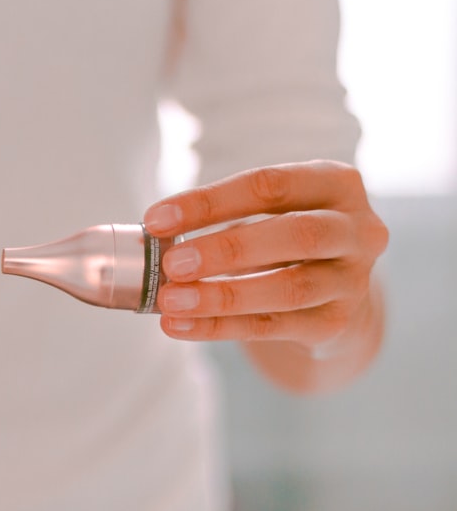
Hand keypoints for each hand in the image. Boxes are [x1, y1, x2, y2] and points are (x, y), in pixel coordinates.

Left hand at [143, 160, 387, 351]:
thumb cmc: (281, 239)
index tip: (155, 220)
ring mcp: (354, 280)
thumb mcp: (262, 214)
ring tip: (170, 301)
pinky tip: (181, 326)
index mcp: (336, 183)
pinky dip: (222, 327)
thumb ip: (218, 218)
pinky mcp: (338, 324)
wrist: (332, 293)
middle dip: (227, 250)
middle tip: (171, 264)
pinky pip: (275, 327)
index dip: (209, 202)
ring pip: (290, 289)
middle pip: (296, 234)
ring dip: (222, 296)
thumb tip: (151, 234)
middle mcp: (359, 229)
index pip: (270, 185)